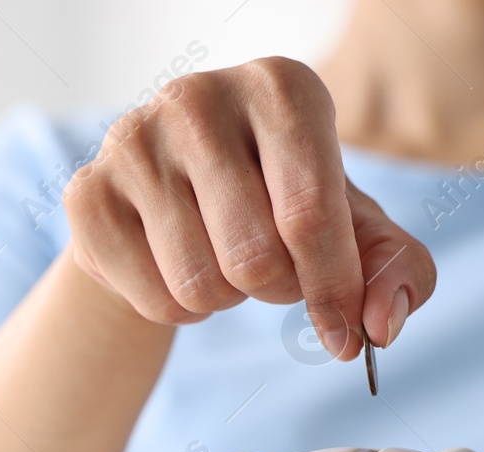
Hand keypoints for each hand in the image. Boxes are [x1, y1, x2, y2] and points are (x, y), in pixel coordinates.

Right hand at [61, 57, 435, 358]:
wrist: (175, 197)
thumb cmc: (279, 201)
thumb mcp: (354, 226)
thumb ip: (396, 269)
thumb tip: (379, 326)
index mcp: (281, 89)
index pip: (310, 215)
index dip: (333, 290)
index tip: (345, 329)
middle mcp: (200, 99)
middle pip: (254, 258)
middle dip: (276, 291)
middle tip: (272, 273)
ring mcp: (132, 141)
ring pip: (200, 286)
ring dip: (226, 299)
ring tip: (222, 257)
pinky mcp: (87, 194)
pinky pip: (153, 299)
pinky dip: (178, 308)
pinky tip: (177, 264)